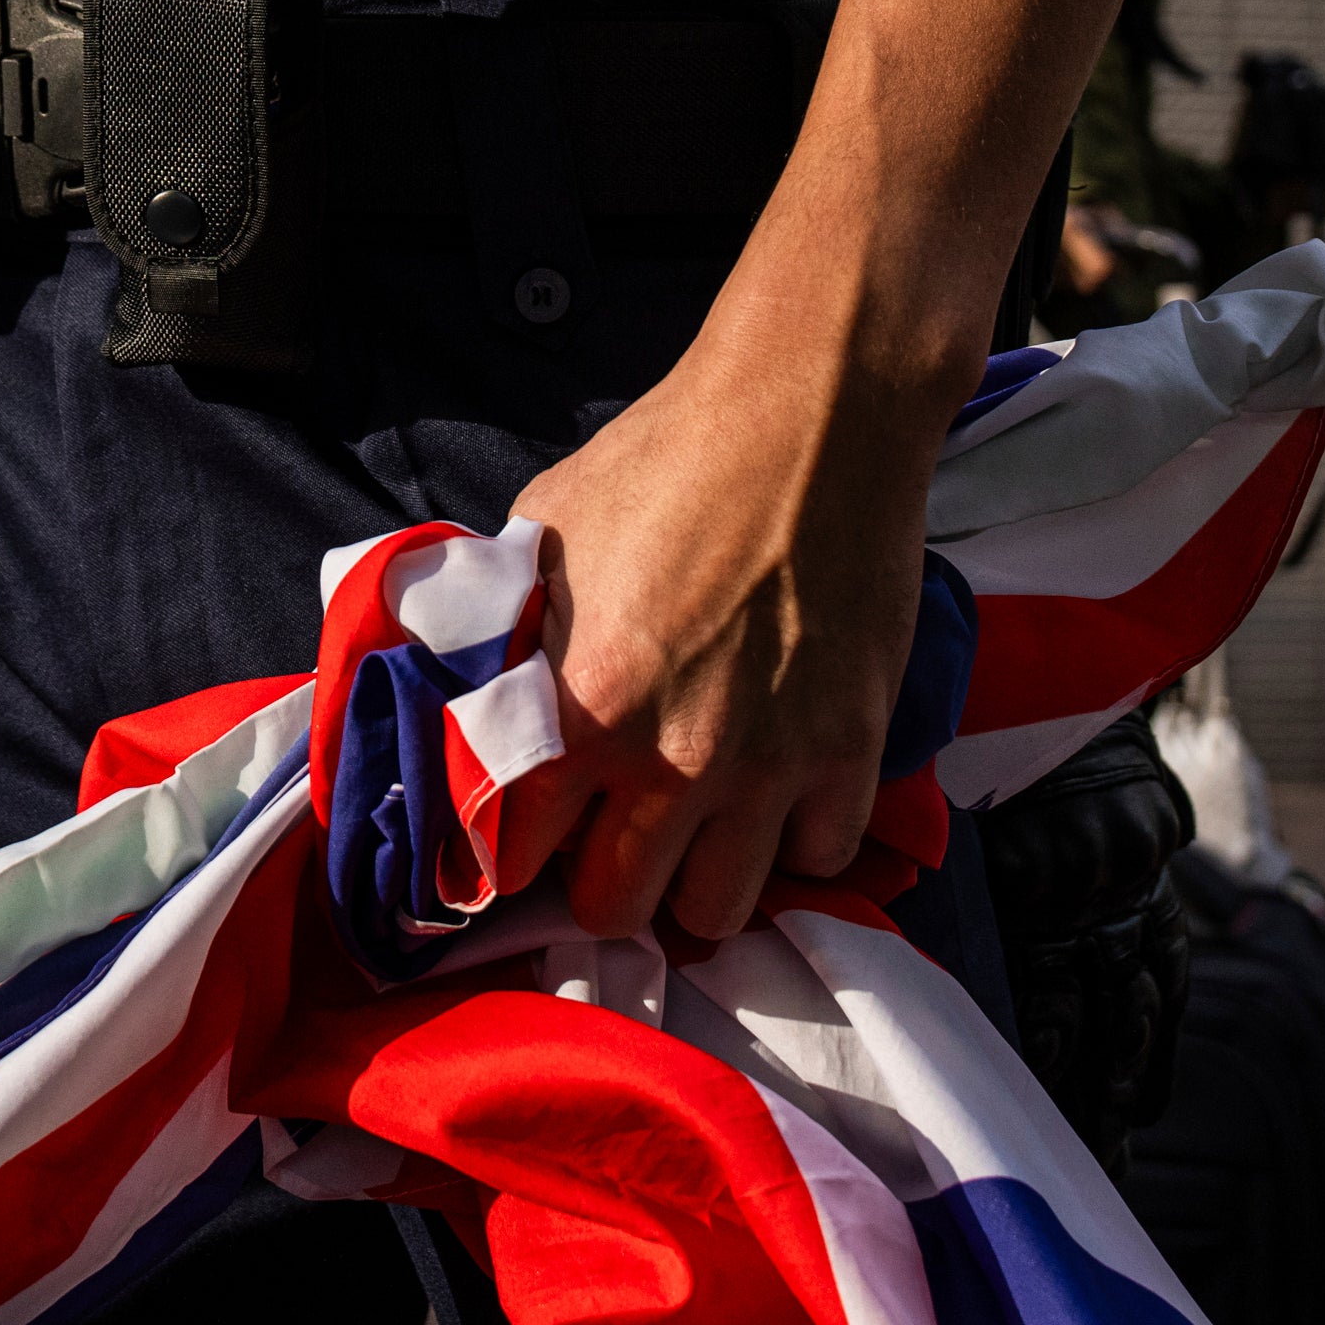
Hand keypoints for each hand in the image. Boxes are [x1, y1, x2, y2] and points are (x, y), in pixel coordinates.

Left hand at [492, 328, 953, 942]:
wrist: (813, 413)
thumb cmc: (669, 459)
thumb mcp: (545, 535)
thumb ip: (509, 632)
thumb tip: (473, 688)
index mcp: (581, 709)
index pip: (512, 856)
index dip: (511, 846)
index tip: (528, 828)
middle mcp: (672, 761)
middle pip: (615, 908)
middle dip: (600, 880)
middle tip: (609, 836)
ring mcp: (771, 766)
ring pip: (718, 911)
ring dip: (697, 877)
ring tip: (694, 829)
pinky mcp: (851, 750)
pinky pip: (820, 856)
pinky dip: (796, 838)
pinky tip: (777, 793)